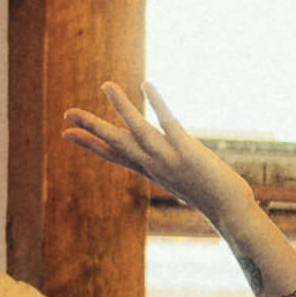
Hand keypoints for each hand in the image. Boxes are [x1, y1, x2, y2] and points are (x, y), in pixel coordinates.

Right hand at [63, 81, 248, 216]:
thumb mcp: (183, 182)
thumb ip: (170, 170)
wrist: (229, 211)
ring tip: (106, 85)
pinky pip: (168, 122)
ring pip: (138, 130)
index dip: (90, 144)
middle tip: (67, 112)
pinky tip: (146, 85)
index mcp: (151, 170)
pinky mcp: (187, 150)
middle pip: (116, 143)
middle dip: (91, 127)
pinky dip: (157, 103)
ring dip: (121, 107)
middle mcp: (154, 165)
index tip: (66, 134)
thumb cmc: (211, 197)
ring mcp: (169, 158)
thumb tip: (166, 167)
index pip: (114, 155)